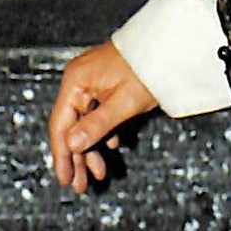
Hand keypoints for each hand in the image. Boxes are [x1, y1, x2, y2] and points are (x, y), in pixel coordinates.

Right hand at [49, 41, 157, 193]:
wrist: (170, 47)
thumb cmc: (148, 67)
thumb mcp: (124, 103)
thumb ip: (97, 125)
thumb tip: (72, 144)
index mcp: (77, 80)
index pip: (61, 124)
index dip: (62, 155)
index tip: (65, 177)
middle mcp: (80, 78)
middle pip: (72, 124)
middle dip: (78, 157)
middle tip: (80, 183)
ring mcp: (92, 79)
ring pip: (85, 120)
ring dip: (92, 146)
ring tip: (98, 170)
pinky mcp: (105, 81)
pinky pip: (97, 111)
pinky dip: (102, 131)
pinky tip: (110, 145)